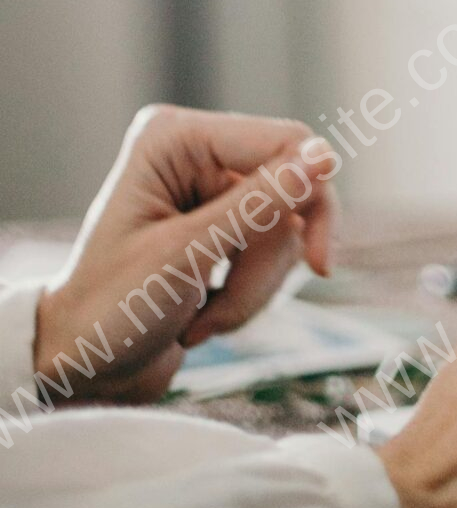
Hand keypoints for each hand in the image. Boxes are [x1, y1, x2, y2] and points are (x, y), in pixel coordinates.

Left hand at [33, 103, 337, 405]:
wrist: (82, 368)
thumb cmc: (110, 309)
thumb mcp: (184, 255)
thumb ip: (256, 205)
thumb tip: (323, 157)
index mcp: (175, 139)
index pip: (284, 143)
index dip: (313, 197)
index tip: (320, 263)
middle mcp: (195, 155)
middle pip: (291, 192)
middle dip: (265, 264)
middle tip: (227, 309)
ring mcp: (210, 193)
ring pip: (286, 231)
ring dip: (253, 289)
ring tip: (201, 322)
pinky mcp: (222, 230)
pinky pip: (273, 255)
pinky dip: (249, 296)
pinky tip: (202, 319)